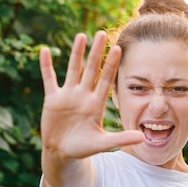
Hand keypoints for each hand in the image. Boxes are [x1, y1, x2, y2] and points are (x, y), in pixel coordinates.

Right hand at [39, 31, 143, 159]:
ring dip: (76, 53)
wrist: (62, 153)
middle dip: (96, 52)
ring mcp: (68, 96)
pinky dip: (46, 66)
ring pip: (73, 69)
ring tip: (81, 35)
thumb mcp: (102, 143)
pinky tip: (44, 51)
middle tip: (101, 33)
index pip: (106, 80)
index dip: (111, 65)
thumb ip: (121, 138)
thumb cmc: (83, 148)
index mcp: (96, 104)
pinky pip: (49, 79)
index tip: (118, 48)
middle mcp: (83, 96)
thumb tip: (142, 138)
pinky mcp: (53, 99)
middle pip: (91, 69)